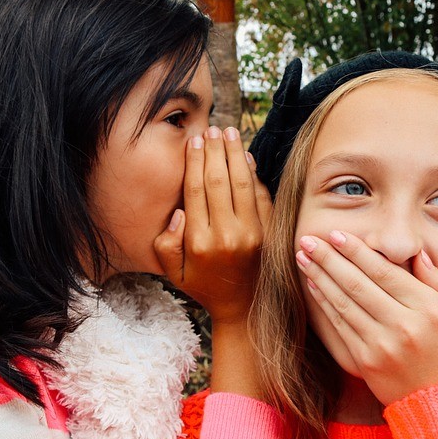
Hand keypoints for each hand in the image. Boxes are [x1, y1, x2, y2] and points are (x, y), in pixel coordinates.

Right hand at [154, 126, 271, 324]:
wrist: (244, 309)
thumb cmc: (204, 286)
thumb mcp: (173, 273)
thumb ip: (166, 244)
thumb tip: (179, 212)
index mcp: (200, 242)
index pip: (196, 190)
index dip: (195, 161)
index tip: (194, 141)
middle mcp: (228, 235)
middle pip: (219, 180)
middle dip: (214, 150)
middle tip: (211, 129)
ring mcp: (253, 234)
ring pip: (243, 183)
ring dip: (236, 154)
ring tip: (229, 133)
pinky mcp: (271, 233)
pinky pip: (262, 195)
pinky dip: (254, 173)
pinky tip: (246, 157)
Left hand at [295, 230, 437, 405]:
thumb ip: (437, 280)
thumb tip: (416, 251)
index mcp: (428, 309)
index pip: (384, 272)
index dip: (356, 251)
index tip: (336, 234)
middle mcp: (403, 326)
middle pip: (358, 284)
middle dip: (329, 258)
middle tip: (306, 239)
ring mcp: (382, 345)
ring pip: (344, 303)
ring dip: (320, 277)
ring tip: (303, 257)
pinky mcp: (365, 361)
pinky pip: (340, 326)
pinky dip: (324, 303)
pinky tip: (313, 286)